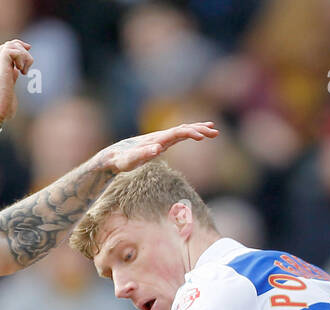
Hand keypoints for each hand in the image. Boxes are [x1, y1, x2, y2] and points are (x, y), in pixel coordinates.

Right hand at [0, 39, 31, 122]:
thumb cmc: (1, 110)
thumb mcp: (10, 95)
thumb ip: (12, 87)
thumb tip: (15, 85)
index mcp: (3, 71)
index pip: (9, 52)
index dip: (20, 48)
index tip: (29, 51)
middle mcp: (0, 66)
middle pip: (9, 44)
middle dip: (22, 48)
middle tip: (28, 63)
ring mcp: (0, 67)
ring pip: (10, 45)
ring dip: (23, 55)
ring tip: (24, 71)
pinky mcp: (1, 68)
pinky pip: (10, 51)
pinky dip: (19, 57)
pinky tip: (21, 71)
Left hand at [98, 122, 218, 172]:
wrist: (114, 156)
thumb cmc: (122, 160)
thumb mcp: (131, 160)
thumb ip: (143, 153)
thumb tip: (157, 148)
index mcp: (157, 139)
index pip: (177, 133)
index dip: (190, 133)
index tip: (202, 137)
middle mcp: (160, 136)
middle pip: (183, 129)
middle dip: (199, 129)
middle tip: (215, 132)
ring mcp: (161, 138)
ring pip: (183, 130)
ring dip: (198, 129)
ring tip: (214, 130)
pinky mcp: (162, 142)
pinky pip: (179, 135)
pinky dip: (191, 132)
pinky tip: (199, 134)